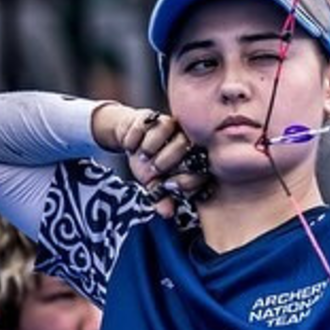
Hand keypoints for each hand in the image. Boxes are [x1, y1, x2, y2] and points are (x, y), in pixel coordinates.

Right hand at [90, 103, 209, 217]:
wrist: (132, 142)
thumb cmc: (149, 165)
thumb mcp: (154, 184)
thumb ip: (162, 198)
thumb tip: (166, 213)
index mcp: (193, 158)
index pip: (198, 168)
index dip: (184, 179)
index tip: (167, 185)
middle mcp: (186, 139)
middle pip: (183, 146)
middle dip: (164, 162)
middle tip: (152, 170)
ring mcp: (171, 125)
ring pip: (166, 130)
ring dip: (149, 147)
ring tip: (142, 156)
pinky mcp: (153, 116)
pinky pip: (146, 124)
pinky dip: (135, 137)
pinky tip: (131, 145)